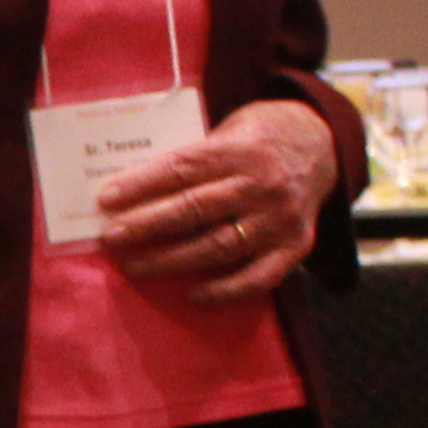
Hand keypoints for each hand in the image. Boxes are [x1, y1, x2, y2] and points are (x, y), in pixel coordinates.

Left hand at [96, 101, 334, 301]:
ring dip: (172, 260)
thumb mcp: (227, 132)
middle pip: (196, 208)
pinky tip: (193, 295)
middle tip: (111, 237)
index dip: (143, 184)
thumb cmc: (255, 142)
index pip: (184, 168)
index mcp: (241, 151)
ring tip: (134, 267)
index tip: (106, 198)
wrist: (320, 146)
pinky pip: (259, 277)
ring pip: (219, 245)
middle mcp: (263, 185)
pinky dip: (225, 290)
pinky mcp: (295, 247)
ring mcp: (280, 219)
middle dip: (148, 225)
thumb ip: (190, 159)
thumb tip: (128, 190)